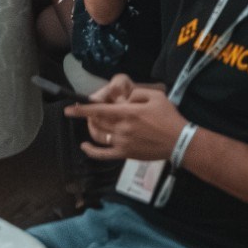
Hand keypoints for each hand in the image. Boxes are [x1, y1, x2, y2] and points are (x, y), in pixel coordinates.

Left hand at [72, 79, 187, 161]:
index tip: (68, 109)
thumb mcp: (157, 96)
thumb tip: (124, 99)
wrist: (179, 141)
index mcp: (128, 112)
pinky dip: (91, 150)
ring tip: (92, 123)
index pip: (98, 110)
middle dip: (89, 116)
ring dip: (91, 128)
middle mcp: (121, 128)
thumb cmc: (169, 117)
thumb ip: (137, 93)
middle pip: (97, 122)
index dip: (81, 109)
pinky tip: (85, 146)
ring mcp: (121, 142)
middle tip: (91, 112)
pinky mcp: (124, 154)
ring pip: (98, 135)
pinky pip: (103, 154)